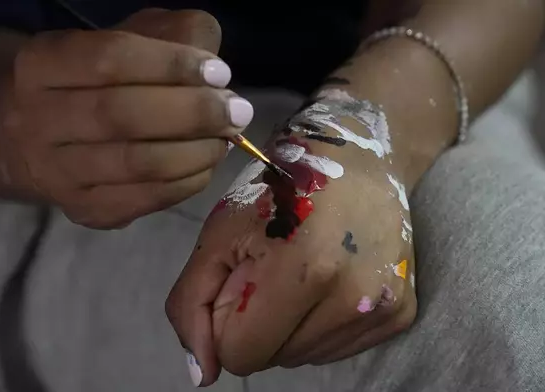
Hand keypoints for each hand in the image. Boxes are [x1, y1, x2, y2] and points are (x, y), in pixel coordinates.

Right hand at [4, 10, 252, 228]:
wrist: (48, 140)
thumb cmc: (100, 81)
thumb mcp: (131, 39)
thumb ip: (173, 36)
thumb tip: (214, 69)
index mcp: (42, 64)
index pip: (108, 60)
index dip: (171, 65)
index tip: (219, 73)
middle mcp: (36, 120)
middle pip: (120, 115)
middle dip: (192, 112)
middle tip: (236, 112)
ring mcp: (57, 173)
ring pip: (137, 163)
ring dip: (196, 151)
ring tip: (225, 138)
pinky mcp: (85, 210)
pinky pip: (146, 199)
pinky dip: (187, 182)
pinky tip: (205, 165)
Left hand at [166, 95, 416, 385]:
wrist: (358, 158)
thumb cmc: (278, 188)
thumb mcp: (218, 234)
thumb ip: (191, 304)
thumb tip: (200, 374)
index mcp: (305, 269)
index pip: (240, 353)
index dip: (226, 319)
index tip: (239, 279)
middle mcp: (354, 297)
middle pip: (273, 359)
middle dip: (257, 323)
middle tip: (271, 269)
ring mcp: (383, 307)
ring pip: (303, 358)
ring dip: (288, 327)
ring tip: (299, 273)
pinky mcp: (402, 313)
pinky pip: (335, 350)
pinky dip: (319, 326)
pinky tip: (327, 282)